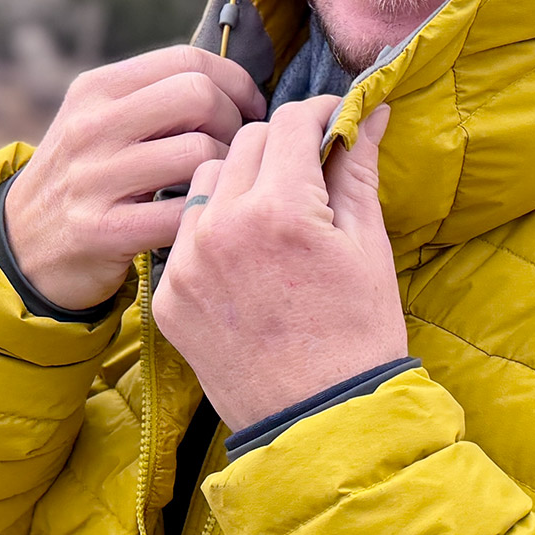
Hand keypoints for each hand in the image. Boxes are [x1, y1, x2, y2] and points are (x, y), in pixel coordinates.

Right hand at [5, 45, 266, 310]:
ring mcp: (93, 178)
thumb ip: (153, 97)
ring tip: (219, 185)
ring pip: (197, 152)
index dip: (236, 82)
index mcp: (95, 89)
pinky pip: (182, 211)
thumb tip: (236, 84)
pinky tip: (201, 217)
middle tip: (236, 149)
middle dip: (234, 122)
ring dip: (225, 171)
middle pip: (197, 96)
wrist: (23, 247)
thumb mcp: (99, 122)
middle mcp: (90, 126)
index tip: (251, 109)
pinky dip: (204, 213)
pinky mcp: (102, 230)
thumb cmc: (84, 178)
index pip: (187, 60)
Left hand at [151, 96, 403, 430]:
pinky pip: (185, 233)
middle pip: (244, 143)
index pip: (290, 123)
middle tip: (308, 171)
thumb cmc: (358, 335)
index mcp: (281, 211)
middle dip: (280, 147)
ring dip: (237, 181)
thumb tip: (367, 110)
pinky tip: (244, 257)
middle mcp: (223, 227)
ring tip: (272, 213)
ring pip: (205, 180)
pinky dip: (212, 230)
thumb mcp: (367, 246)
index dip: (318, 114)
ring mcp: (187, 263)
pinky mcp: (167, 295)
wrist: (320, 424)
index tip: (332, 123)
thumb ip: (357, 169)